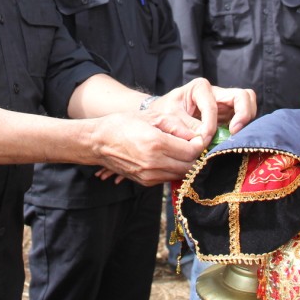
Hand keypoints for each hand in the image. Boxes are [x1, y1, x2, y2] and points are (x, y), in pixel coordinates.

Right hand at [96, 84, 256, 183]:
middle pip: (189, 166)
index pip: (192, 151)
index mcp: (157, 143)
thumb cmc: (124, 124)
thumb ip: (178, 126)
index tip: (200, 137)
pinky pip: (168, 178)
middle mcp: (154, 163)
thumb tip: (198, 136)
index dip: (200, 144)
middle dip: (196, 156)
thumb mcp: (152, 116)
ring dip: (186, 164)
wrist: (99, 142)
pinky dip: (174, 169)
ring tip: (184, 151)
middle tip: (196, 145)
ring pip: (181, 174)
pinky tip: (170, 158)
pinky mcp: (146, 182)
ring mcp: (150, 175)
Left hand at [151, 77, 258, 144]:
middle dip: (243, 114)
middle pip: (242, 96)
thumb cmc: (163, 113)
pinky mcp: (228, 117)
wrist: (160, 116)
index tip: (204, 138)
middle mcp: (216, 93)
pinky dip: (243, 127)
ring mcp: (224, 104)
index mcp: (199, 88)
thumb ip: (184, 128)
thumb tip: (202, 140)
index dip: (210, 124)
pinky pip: (244, 117)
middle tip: (234, 132)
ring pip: (248, 104)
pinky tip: (232, 139)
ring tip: (235, 136)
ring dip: (246, 120)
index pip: (212, 105)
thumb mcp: (168, 118)